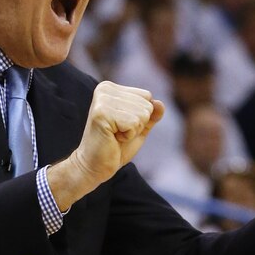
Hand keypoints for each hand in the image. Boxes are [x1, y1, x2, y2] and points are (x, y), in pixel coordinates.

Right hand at [47, 81, 163, 209]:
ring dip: (133, 130)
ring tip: (114, 135)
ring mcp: (103, 100)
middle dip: (138, 124)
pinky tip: (112, 138)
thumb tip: (160, 103)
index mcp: (111, 88)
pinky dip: (128, 136)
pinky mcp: (102, 113)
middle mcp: (105, 89)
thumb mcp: (139, 128)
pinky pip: (133, 123)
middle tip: (118, 132)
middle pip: (146, 105)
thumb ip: (151, 115)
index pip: (147, 96)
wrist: (94, 166)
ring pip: (142, 114)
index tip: (122, 125)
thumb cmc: (116, 147)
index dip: (141, 116)